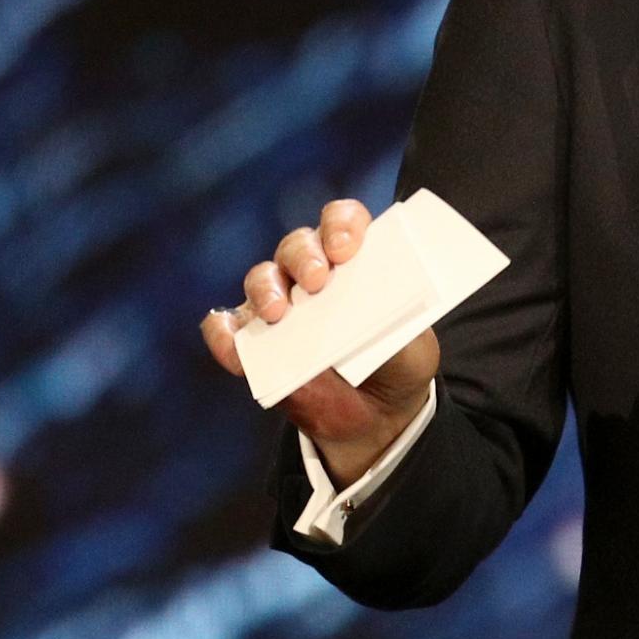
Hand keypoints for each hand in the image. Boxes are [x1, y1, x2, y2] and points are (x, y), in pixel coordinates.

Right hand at [198, 197, 439, 483]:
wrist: (378, 417)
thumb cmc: (398, 362)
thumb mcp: (414, 341)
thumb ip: (398, 319)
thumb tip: (377, 299)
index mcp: (355, 260)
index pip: (343, 221)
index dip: (341, 225)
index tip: (345, 249)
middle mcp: (313, 273)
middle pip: (297, 245)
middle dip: (303, 256)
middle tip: (316, 281)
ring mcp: (282, 306)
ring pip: (261, 278)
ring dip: (265, 289)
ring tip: (277, 314)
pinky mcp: (256, 343)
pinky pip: (229, 329)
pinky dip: (224, 334)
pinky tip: (233, 346)